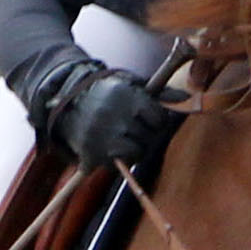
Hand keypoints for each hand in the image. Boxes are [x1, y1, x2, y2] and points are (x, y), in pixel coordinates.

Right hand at [51, 64, 178, 170]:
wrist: (65, 102)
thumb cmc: (106, 94)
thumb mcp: (130, 85)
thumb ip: (158, 93)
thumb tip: (185, 96)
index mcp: (127, 97)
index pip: (159, 119)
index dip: (155, 120)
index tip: (146, 118)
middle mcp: (115, 116)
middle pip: (149, 138)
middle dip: (144, 135)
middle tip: (130, 128)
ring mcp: (102, 136)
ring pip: (136, 153)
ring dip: (132, 149)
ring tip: (120, 138)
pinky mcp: (91, 152)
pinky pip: (116, 164)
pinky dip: (114, 159)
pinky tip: (106, 146)